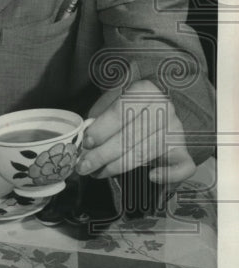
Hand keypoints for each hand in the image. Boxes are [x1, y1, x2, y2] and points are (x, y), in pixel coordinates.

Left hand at [76, 80, 195, 184]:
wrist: (155, 106)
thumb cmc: (126, 106)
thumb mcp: (110, 102)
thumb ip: (98, 118)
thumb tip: (86, 142)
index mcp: (145, 91)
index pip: (121, 113)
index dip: (101, 130)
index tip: (86, 143)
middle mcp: (164, 109)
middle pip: (130, 137)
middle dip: (103, 155)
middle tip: (84, 166)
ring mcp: (176, 130)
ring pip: (145, 153)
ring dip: (117, 167)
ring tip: (97, 172)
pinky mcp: (183, 149)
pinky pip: (183, 166)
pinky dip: (169, 175)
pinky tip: (151, 176)